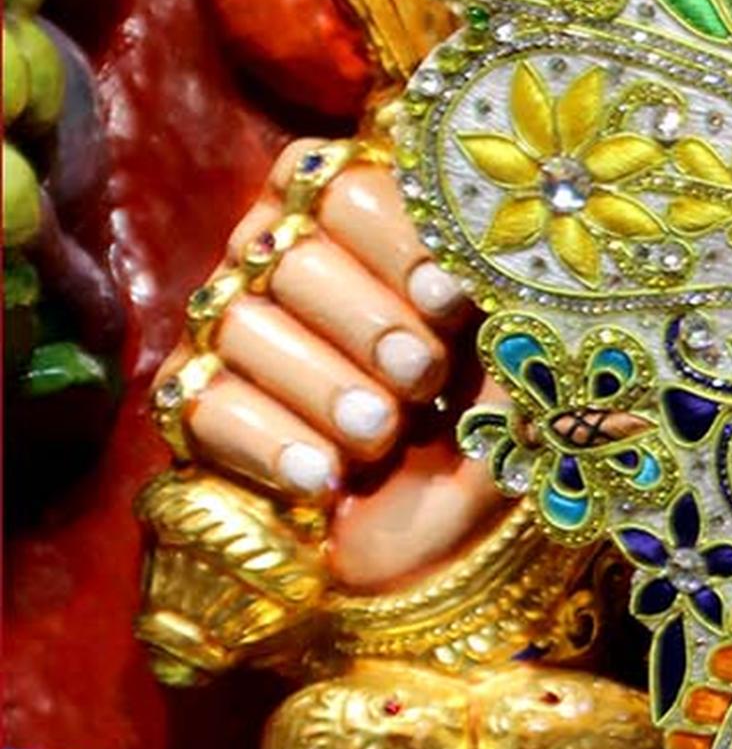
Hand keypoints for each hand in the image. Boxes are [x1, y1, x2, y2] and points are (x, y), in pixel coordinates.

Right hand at [157, 136, 504, 591]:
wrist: (421, 558)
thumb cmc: (474, 448)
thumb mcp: (511, 393)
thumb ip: (514, 336)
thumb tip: (522, 292)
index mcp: (368, 233)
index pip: (355, 190)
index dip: (401, 240)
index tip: (451, 301)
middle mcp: (287, 259)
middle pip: (294, 251)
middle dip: (367, 319)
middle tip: (420, 379)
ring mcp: (234, 329)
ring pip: (244, 322)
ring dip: (323, 382)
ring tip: (378, 435)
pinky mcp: (193, 402)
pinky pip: (206, 402)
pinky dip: (270, 440)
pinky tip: (324, 478)